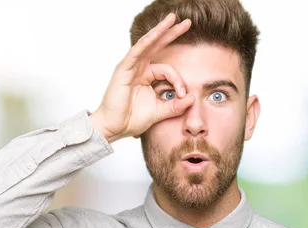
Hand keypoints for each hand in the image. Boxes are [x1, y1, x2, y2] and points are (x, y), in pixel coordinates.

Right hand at [90, 13, 194, 142]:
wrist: (115, 128)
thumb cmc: (132, 120)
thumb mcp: (160, 111)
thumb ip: (176, 106)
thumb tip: (192, 98)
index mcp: (147, 76)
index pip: (168, 70)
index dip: (178, 80)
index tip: (182, 94)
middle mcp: (138, 68)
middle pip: (158, 46)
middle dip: (172, 33)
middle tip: (186, 22)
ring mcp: (130, 67)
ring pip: (148, 44)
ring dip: (161, 30)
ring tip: (173, 19)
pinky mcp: (123, 69)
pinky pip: (136, 52)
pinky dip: (147, 42)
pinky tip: (156, 33)